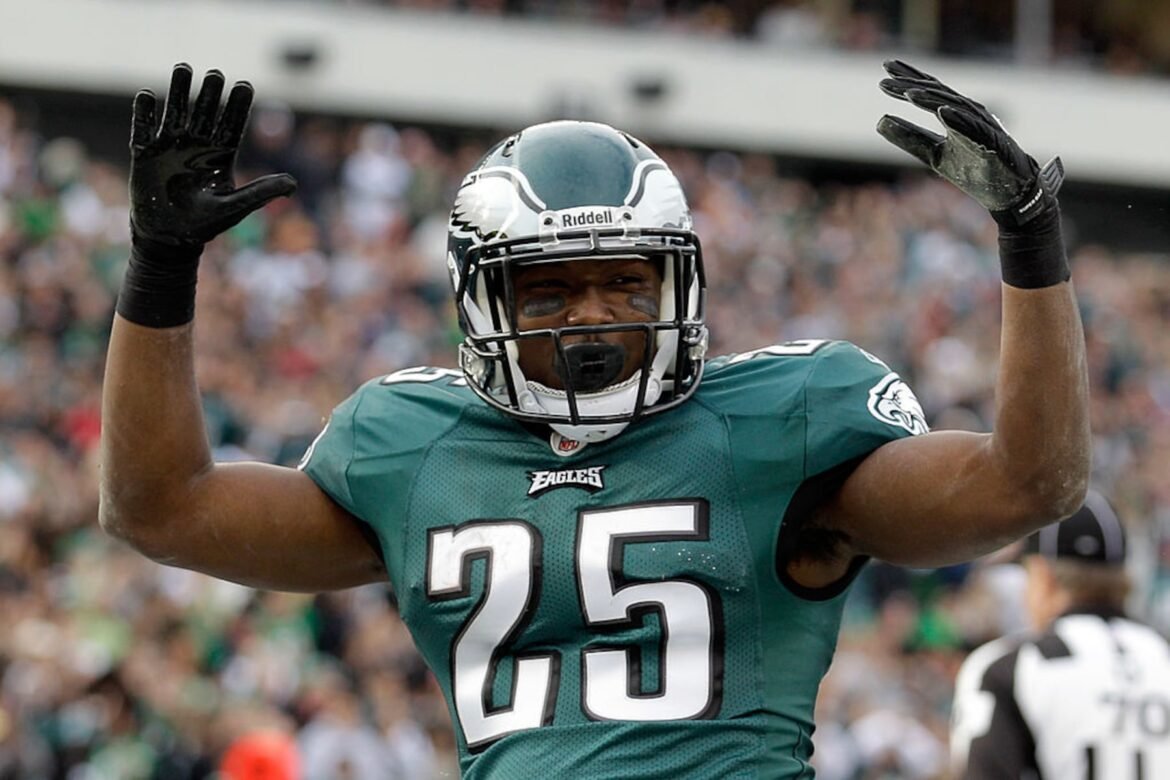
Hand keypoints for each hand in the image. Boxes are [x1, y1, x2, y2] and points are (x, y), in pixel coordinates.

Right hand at [130, 63, 296, 248]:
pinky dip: (144, 115)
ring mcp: (170, 147)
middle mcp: (196, 146)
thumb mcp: (235, 207)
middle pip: (205, 113)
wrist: (169, 237)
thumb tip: (294, 183)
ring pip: (176, 113)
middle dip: (211, 94)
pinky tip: (146, 96)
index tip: (245, 86)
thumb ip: (261, 192)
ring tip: (184, 68)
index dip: (237, 107)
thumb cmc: (205, 224)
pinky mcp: (145, 155)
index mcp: (219, 156)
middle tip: (216, 74)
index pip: (231, 126)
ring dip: (179, 92)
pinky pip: (143, 130)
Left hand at [876, 59, 1061, 227]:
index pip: (929, 91)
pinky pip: (975, 129)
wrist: (1010, 192)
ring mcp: (983, 127)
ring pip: (955, 107)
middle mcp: (969, 114)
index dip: (909, 79)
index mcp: (955, 114)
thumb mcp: (934, 153)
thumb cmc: (974, 169)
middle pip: (939, 94)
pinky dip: (959, 120)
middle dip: (913, 84)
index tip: (885, 68)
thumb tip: (879, 121)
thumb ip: (910, 138)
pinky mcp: (994, 144)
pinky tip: (942, 112)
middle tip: (886, 77)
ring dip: (932, 99)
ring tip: (908, 93)